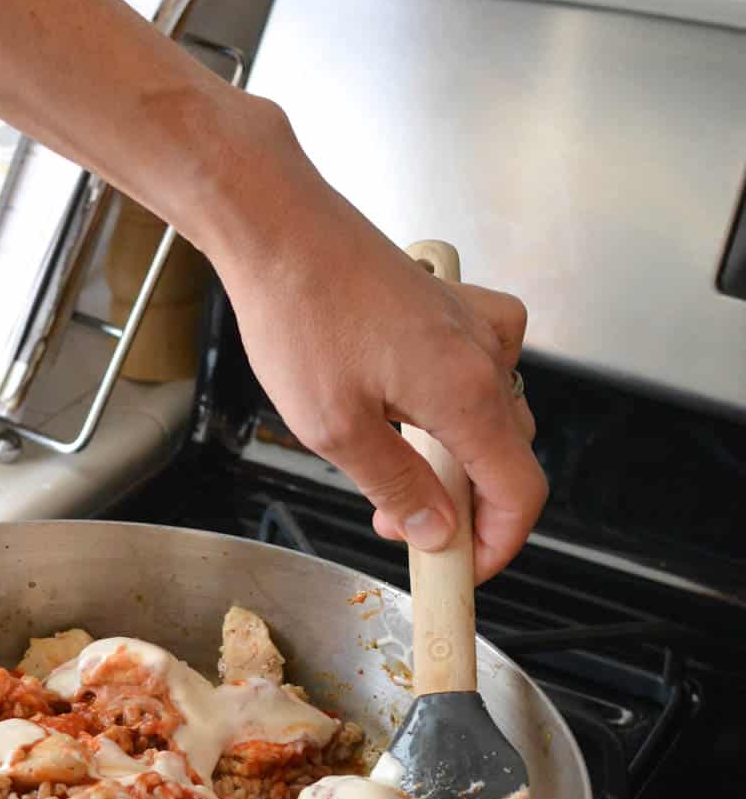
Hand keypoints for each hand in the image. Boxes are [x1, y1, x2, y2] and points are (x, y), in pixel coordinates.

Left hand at [202, 108, 546, 581]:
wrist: (278, 229)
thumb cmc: (298, 312)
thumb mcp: (335, 428)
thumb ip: (396, 484)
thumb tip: (436, 528)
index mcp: (467, 393)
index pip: (520, 493)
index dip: (498, 545)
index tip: (461, 569)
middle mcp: (486, 354)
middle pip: (509, 457)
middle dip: (462, 505)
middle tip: (400, 520)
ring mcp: (475, 323)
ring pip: (496, 414)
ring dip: (456, 456)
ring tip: (390, 466)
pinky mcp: (455, 304)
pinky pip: (484, 365)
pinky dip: (459, 400)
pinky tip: (411, 404)